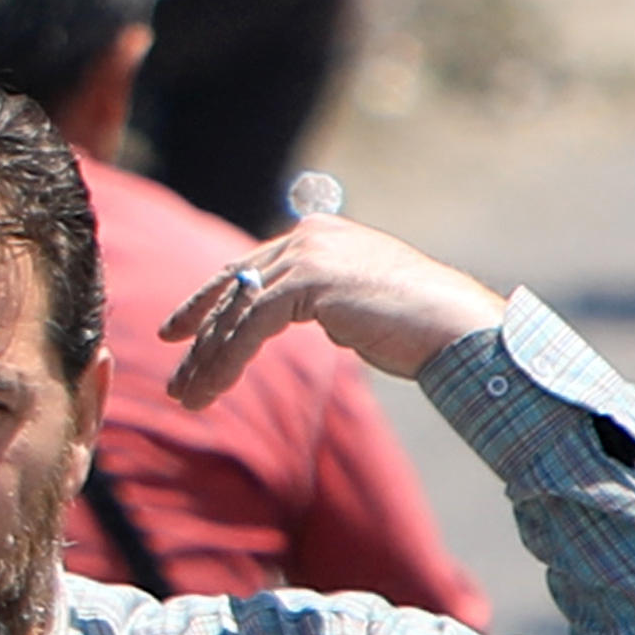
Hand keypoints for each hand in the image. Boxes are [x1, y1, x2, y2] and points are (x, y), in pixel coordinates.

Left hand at [160, 206, 497, 400]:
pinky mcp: (306, 285)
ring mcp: (306, 257)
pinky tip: (210, 392)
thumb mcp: (351, 302)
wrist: (459, 328)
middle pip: (233, 291)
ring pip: (236, 314)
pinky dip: (226, 363)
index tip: (176, 332)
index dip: (207, 302)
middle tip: (176, 379)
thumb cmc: (418, 325)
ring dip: (207, 360)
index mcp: (317, 235)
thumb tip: (276, 313)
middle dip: (200, 338)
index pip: (245, 269)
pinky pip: (248, 330)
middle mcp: (306, 239)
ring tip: (187, 398)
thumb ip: (313, 298)